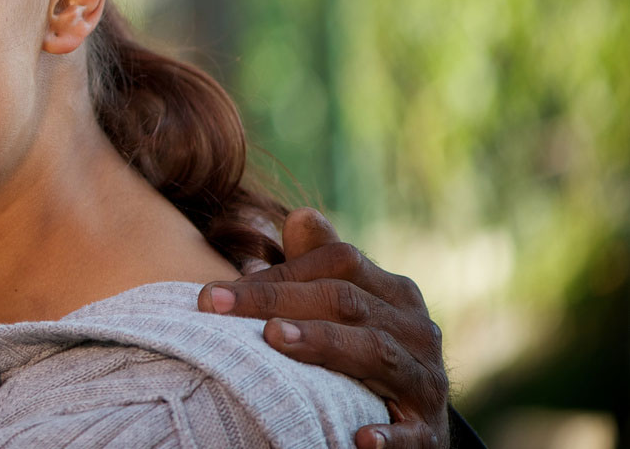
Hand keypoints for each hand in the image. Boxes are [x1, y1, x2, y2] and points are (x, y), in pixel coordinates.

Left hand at [198, 208, 449, 448]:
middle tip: (218, 307)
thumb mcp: (345, 308)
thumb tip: (298, 216)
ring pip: (374, 350)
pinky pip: (411, 432)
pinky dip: (387, 435)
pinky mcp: (429, 433)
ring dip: (322, 342)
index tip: (213, 293)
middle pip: (344, 301)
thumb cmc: (362, 353)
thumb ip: (318, 266)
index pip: (336, 263)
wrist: (418, 425)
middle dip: (276, 299)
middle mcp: (415, 330)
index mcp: (393, 294)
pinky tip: (357, 437)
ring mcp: (425, 381)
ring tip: (273, 337)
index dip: (275, 272)